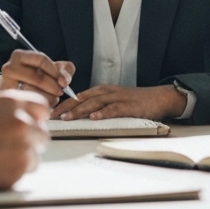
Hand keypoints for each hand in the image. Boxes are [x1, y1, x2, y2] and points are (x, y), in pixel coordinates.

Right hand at [0, 49, 75, 107]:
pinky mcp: (8, 102)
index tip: (64, 83)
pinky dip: (38, 108)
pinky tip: (42, 107)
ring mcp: (6, 85)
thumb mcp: (51, 68)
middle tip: (59, 92)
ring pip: (33, 94)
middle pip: (37, 78)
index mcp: (19, 56)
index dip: (55, 71)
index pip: (41, 60)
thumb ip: (64, 70)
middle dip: (53, 86)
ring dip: (47, 99)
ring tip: (51, 99)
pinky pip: (27, 106)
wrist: (15, 90)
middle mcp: (9, 68)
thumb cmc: (37, 77)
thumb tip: (64, 81)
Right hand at [0, 91, 49, 192]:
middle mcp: (20, 121)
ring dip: (23, 158)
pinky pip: (26, 171)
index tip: (32, 123)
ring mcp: (21, 146)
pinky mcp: (19, 169)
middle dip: (32, 140)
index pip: (41, 106)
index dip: (35, 117)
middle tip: (15, 146)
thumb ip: (6, 109)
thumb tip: (26, 116)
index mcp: (10, 102)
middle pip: (42, 133)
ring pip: (35, 154)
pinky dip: (15, 172)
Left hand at [53, 84, 185, 121]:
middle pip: (83, 98)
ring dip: (80, 110)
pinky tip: (94, 118)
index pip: (79, 96)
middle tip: (52, 115)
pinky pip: (114, 109)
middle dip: (66, 107)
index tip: (50, 111)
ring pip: (95, 102)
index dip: (64, 103)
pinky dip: (103, 113)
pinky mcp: (129, 106)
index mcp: (103, 91)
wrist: (159, 98)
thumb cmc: (136, 102)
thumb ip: (99, 106)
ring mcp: (119, 98)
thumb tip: (81, 115)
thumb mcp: (115, 101)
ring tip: (67, 117)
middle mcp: (108, 92)